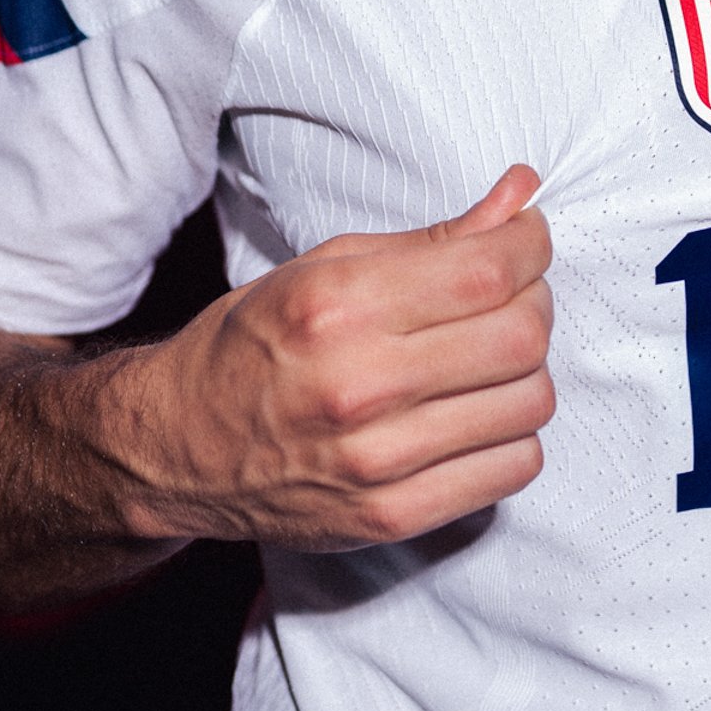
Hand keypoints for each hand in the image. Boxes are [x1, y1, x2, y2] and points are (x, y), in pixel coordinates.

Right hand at [108, 166, 553, 548]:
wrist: (175, 447)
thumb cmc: (254, 343)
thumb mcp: (326, 265)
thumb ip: (434, 237)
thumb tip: (522, 194)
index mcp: (339, 305)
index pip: (488, 270)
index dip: (529, 245)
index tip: (525, 239)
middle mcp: (359, 384)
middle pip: (520, 336)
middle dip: (535, 301)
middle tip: (511, 294)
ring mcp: (378, 461)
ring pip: (529, 402)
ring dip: (527, 370)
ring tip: (488, 357)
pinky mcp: (392, 516)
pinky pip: (512, 468)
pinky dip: (513, 434)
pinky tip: (476, 413)